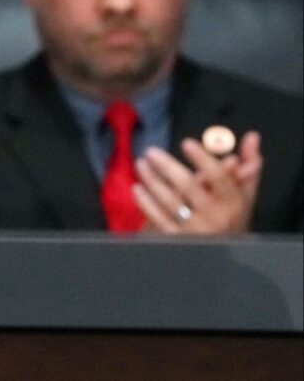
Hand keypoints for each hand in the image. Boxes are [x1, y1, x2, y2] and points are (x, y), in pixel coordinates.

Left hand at [133, 131, 262, 233]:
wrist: (222, 252)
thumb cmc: (232, 216)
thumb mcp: (244, 193)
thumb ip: (249, 164)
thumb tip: (252, 136)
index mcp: (233, 202)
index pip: (219, 177)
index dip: (203, 159)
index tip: (186, 143)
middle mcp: (215, 216)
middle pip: (188, 186)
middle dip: (167, 166)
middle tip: (151, 151)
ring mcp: (194, 230)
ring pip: (169, 201)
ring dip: (152, 180)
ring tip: (141, 164)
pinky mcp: (176, 239)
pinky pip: (157, 218)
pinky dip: (145, 202)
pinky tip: (137, 188)